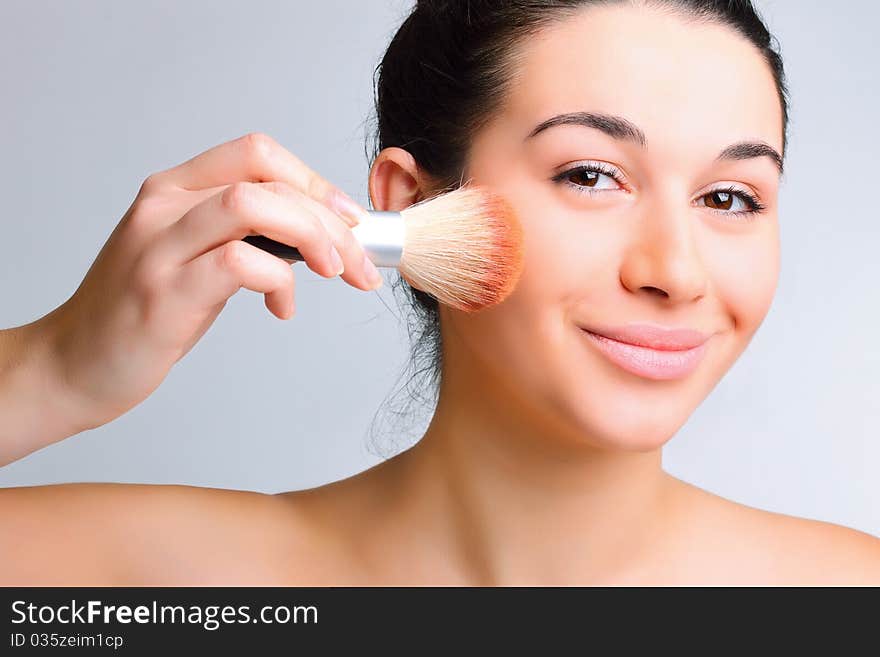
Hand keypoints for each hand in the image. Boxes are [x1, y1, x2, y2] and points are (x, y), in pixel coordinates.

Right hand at [39, 132, 382, 431]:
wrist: (76, 363)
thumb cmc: (145, 312)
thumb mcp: (194, 256)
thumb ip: (244, 236)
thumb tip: (318, 238)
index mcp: (174, 189)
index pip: (257, 153)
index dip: (314, 181)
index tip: (348, 220)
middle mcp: (164, 206)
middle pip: (267, 179)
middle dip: (330, 220)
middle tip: (358, 263)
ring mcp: (160, 246)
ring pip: (254, 206)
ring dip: (313, 238)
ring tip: (334, 272)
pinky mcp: (164, 292)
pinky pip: (240, 263)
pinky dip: (279, 281)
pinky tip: (281, 307)